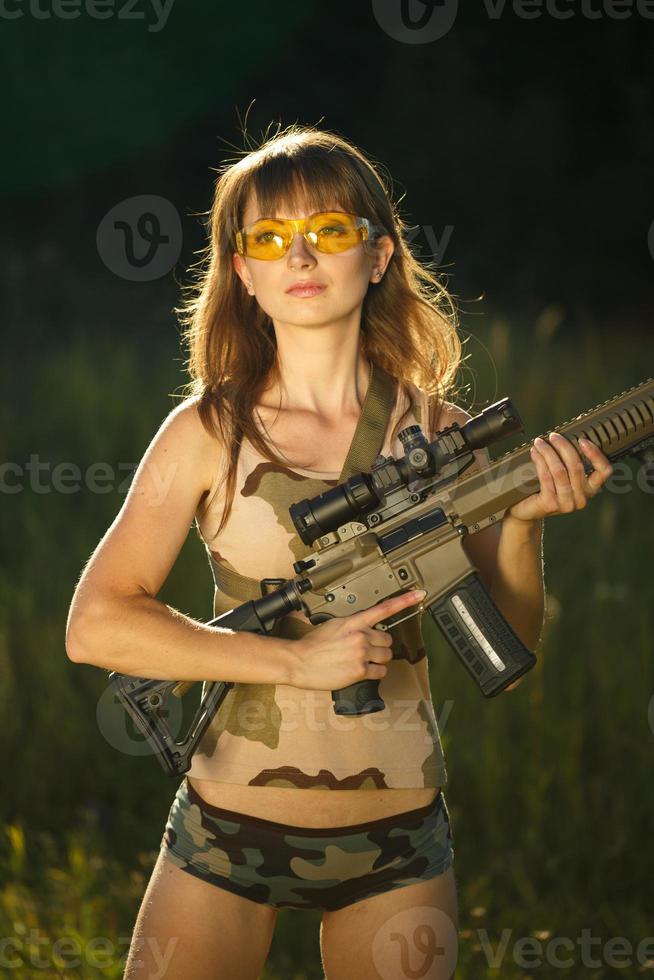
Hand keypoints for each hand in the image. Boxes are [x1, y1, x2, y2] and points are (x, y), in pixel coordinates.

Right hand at [287, 590, 426, 691]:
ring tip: (362, 661)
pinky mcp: (360, 671)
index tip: (419, 594)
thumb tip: (364, 628)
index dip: (405, 600)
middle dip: (380, 645)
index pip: (384, 608)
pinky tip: (362, 671)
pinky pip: (380, 672)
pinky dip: (374, 673)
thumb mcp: (332, 625)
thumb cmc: (313, 645)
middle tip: (366, 649)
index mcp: (354, 622)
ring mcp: (361, 654)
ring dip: (378, 660)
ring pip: (386, 656)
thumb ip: (352, 625)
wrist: (299, 661)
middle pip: (387, 639)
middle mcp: (361, 636)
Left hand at [506, 432, 612, 524]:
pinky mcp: (550, 504)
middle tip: (553, 436)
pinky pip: (546, 477)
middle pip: (577, 467)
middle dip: (564, 447)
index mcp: (590, 490)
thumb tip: (568, 435)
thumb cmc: (545, 490)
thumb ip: (569, 462)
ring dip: (549, 452)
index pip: (604, 471)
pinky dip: (540, 461)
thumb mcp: (562, 477)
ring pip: (560, 471)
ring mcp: (566, 503)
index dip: (596, 454)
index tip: (583, 440)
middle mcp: (581, 498)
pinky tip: (534, 453)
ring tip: (539, 442)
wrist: (526, 511)